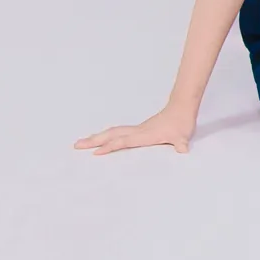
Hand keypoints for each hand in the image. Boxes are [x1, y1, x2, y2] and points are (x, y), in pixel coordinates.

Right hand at [74, 103, 196, 156]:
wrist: (182, 107)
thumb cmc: (181, 122)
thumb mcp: (183, 136)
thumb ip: (181, 143)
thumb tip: (183, 149)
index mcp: (144, 135)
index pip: (124, 141)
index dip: (111, 147)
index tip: (96, 152)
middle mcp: (137, 131)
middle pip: (111, 135)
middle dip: (94, 140)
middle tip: (76, 145)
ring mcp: (136, 129)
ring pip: (112, 132)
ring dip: (97, 137)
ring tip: (81, 142)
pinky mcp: (138, 129)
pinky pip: (117, 132)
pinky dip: (105, 135)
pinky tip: (100, 138)